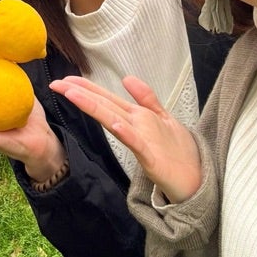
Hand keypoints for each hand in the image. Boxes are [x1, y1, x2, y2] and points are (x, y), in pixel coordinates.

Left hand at [50, 75, 201, 202]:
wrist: (199, 179)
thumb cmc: (179, 151)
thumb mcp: (162, 120)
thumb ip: (146, 99)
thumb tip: (127, 78)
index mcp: (138, 117)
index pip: (106, 99)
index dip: (85, 89)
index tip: (63, 81)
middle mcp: (140, 122)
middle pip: (106, 105)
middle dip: (80, 93)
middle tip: (57, 83)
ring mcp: (146, 138)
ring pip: (115, 118)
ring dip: (94, 105)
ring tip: (74, 94)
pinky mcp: (153, 158)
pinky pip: (137, 144)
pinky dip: (127, 134)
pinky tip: (115, 124)